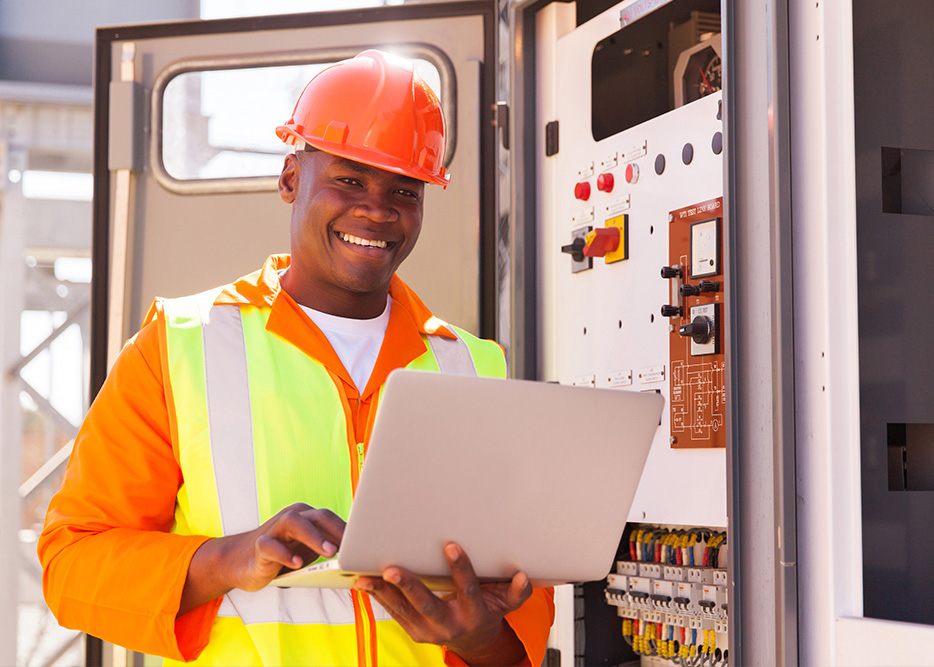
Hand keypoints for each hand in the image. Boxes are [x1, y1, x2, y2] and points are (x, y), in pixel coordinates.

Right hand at [179, 503, 344, 615]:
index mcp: (306, 517)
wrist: (240, 563)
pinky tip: (297, 564)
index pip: (331, 518)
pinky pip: (271, 546)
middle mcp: (292, 518)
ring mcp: (274, 529)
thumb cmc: (282, 557)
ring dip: (315, 537)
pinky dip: (285, 553)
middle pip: (317, 516)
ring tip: (330, 552)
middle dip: (335, 529)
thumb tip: (357, 561)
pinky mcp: (259, 545)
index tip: (365, 543)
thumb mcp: (307, 553)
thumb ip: (326, 551)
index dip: (348, 529)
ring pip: (295, 523)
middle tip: (351, 546)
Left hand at [353, 542, 532, 665]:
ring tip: (364, 576)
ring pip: (403, 611)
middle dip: (408, 586)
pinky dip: (378, 597)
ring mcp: (428, 630)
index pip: (467, 590)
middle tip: (392, 569)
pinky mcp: (413, 631)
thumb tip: (523, 576)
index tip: (451, 545)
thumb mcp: (507, 604)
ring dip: (383, 593)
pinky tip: (363, 582)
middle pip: (427, 604)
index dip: (460, 569)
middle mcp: (450, 625)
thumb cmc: (488, 611)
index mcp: (474, 614)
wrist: (474, 641)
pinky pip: (393, 613)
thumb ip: (517, 591)